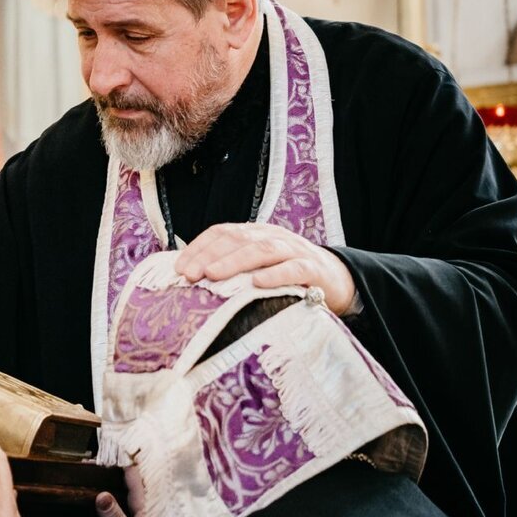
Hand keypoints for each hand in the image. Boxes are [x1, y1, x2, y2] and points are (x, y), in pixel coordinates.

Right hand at [96, 466, 166, 516]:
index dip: (119, 459)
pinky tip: (118, 493)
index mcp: (146, 501)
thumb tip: (100, 495)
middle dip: (120, 465)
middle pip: (137, 474)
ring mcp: (155, 508)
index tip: (101, 452)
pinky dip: (129, 489)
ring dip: (126, 476)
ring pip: (140, 484)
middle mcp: (152, 500)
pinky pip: (141, 496)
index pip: (133, 471)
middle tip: (99, 459)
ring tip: (105, 471)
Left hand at [174, 222, 356, 314]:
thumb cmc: (287, 278)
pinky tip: (257, 283)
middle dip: (210, 255)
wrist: (337, 281)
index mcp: (256, 234)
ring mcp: (294, 251)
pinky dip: (275, 275)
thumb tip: (190, 280)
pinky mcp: (314, 269)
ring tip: (212, 275)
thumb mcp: (258, 268)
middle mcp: (273, 237)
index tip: (178, 268)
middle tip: (189, 274)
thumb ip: (231, 269)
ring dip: (234, 262)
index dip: (199, 247)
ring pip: (262, 250)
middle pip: (238, 239)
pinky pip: (294, 269)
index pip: (222, 232)